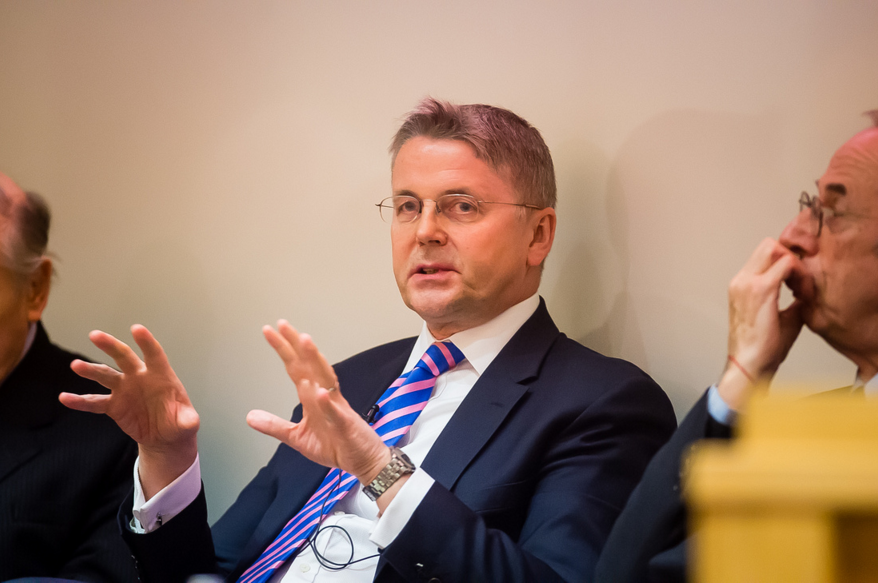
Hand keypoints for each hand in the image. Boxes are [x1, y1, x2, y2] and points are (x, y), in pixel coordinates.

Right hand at [59, 325, 198, 497]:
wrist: (165, 437)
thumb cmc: (179, 423)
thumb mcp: (187, 423)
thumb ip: (187, 421)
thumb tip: (188, 423)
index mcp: (161, 376)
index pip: (154, 355)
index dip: (146, 342)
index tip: (136, 329)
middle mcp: (140, 377)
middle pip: (124, 357)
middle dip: (111, 346)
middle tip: (95, 335)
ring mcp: (125, 390)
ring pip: (106, 375)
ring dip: (91, 370)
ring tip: (76, 365)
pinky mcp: (114, 405)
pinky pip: (94, 402)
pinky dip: (80, 401)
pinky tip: (65, 398)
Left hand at [246, 321, 388, 485]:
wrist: (364, 461)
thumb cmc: (336, 445)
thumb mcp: (298, 438)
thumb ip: (275, 426)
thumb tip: (250, 417)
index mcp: (313, 398)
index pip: (296, 368)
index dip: (284, 350)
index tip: (270, 330)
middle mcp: (326, 396)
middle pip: (310, 365)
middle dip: (297, 345)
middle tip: (283, 324)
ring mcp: (337, 409)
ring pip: (326, 379)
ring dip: (315, 360)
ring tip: (305, 341)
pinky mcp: (346, 426)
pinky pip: (337, 413)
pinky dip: (329, 403)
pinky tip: (320, 393)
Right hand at [719, 238, 805, 409]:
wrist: (749, 364)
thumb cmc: (761, 348)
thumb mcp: (777, 317)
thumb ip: (790, 299)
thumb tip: (806, 292)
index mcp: (741, 286)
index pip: (765, 255)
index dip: (786, 263)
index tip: (798, 286)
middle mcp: (740, 280)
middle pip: (768, 245)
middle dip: (790, 257)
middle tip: (801, 281)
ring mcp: (747, 282)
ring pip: (775, 249)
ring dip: (794, 265)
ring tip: (802, 290)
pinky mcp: (761, 289)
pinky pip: (786, 265)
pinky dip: (799, 275)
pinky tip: (803, 295)